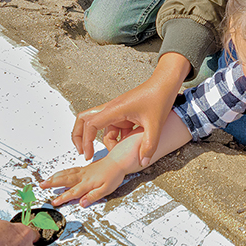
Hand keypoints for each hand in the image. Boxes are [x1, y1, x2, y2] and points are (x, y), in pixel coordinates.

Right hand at [41, 144, 136, 207]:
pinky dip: (61, 172)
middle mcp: (83, 176)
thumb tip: (82, 203)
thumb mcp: (107, 189)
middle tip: (41, 186)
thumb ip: (94, 196)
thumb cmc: (113, 175)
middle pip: (65, 180)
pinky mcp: (84, 168)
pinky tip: (58, 174)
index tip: (54, 202)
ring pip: (66, 173)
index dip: (63, 198)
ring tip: (45, 180)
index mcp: (88, 182)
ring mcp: (83, 171)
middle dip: (52, 183)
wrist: (118, 161)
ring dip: (54, 177)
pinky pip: (70, 170)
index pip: (73, 192)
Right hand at [70, 53, 190, 164]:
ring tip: (113, 154)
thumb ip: (149, 145)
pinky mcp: (122, 113)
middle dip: (81, 137)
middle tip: (84, 153)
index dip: (85, 140)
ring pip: (101, 127)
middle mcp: (112, 109)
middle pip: (85, 120)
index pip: (90, 124)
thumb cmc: (158, 98)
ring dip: (105, 140)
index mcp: (115, 109)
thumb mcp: (155, 125)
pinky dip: (116, 137)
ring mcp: (116, 111)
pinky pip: (113, 127)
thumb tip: (142, 162)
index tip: (88, 154)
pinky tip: (126, 144)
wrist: (165, 84)